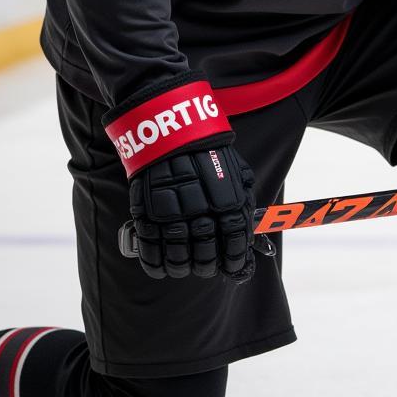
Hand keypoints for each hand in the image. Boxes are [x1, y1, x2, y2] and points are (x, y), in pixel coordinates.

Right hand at [103, 74, 255, 279]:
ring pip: (179, 257)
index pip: (236, 240)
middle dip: (209, 266)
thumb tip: (250, 226)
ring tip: (186, 266)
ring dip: (184, 268)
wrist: (169, 128)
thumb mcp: (235, 167)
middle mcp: (201, 209)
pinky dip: (156, 265)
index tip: (236, 268)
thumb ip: (243, 196)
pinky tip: (162, 267)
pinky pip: (151, 250)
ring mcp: (172, 214)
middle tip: (209, 267)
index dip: (237, 260)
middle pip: (207, 254)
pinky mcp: (146, 213)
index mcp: (227, 198)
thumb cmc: (206, 149)